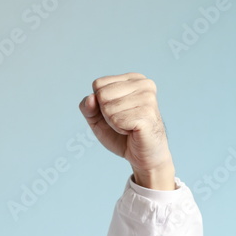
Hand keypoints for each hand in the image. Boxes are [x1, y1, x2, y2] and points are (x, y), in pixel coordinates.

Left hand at [78, 72, 175, 189]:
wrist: (144, 157)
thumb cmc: (122, 135)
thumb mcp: (97, 119)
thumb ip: (88, 107)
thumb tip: (91, 98)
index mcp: (134, 79)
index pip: (98, 84)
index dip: (100, 104)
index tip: (116, 112)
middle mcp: (144, 84)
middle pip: (102, 94)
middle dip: (106, 114)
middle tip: (123, 122)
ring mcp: (147, 98)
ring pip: (108, 108)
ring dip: (114, 123)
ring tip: (129, 127)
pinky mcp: (147, 114)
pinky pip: (117, 120)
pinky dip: (120, 130)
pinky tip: (133, 132)